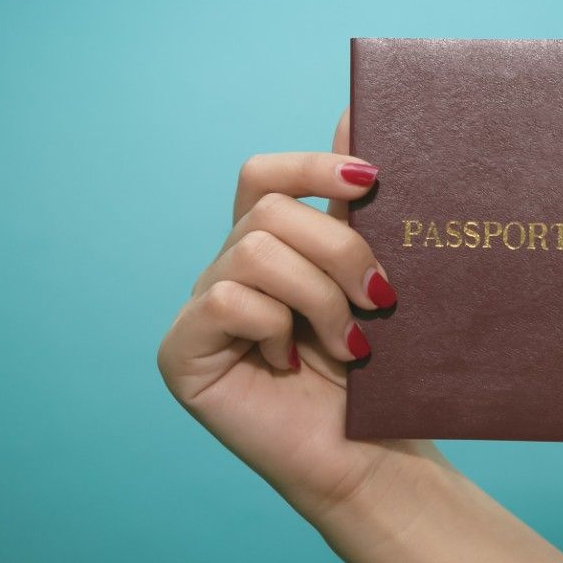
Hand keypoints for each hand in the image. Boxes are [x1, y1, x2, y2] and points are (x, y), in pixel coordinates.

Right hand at [156, 108, 445, 525]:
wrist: (371, 454)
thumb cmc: (375, 372)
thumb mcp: (369, 276)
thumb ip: (353, 206)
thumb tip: (353, 108)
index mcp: (266, 246)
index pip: (263, 174)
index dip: (311, 166)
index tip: (373, 180)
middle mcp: (225, 270)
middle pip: (268, 211)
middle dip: (339, 250)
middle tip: (381, 297)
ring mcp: (199, 310)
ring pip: (254, 252)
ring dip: (318, 297)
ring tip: (352, 344)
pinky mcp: (181, 352)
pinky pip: (227, 301)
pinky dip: (276, 329)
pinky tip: (292, 366)